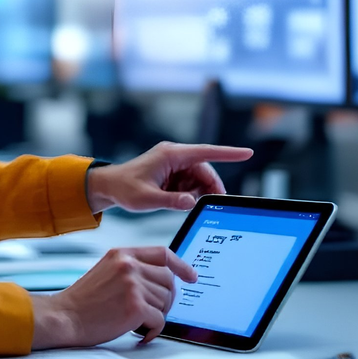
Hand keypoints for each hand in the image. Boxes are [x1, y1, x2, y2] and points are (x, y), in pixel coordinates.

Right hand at [31, 246, 197, 347]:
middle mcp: (129, 265)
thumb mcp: (106, 271)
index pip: (163, 253)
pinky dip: (153, 330)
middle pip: (169, 280)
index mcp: (122, 254)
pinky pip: (160, 320)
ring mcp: (133, 284)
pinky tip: (139, 333)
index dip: (181, 265)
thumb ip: (131, 269)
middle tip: (152, 312)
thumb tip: (163, 279)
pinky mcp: (135, 306)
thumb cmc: (84, 301)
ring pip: (165, 301)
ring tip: (136, 322)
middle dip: (166, 299)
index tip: (192, 276)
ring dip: (156, 316)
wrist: (65, 317)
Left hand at [86, 141, 252, 213]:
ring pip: (199, 177)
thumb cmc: (125, 188)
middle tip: (213, 205)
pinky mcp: (172, 172)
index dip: (229, 153)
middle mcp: (175, 156)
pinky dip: (190, 193)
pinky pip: (190, 182)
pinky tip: (179, 200)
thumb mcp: (147, 199)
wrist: (109, 186)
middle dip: (210, 187)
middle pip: (205, 169)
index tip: (247, 153)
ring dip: (198, 192)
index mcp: (171, 155)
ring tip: (185, 203)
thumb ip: (170, 201)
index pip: (206, 153)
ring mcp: (174, 163)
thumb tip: (191, 202)